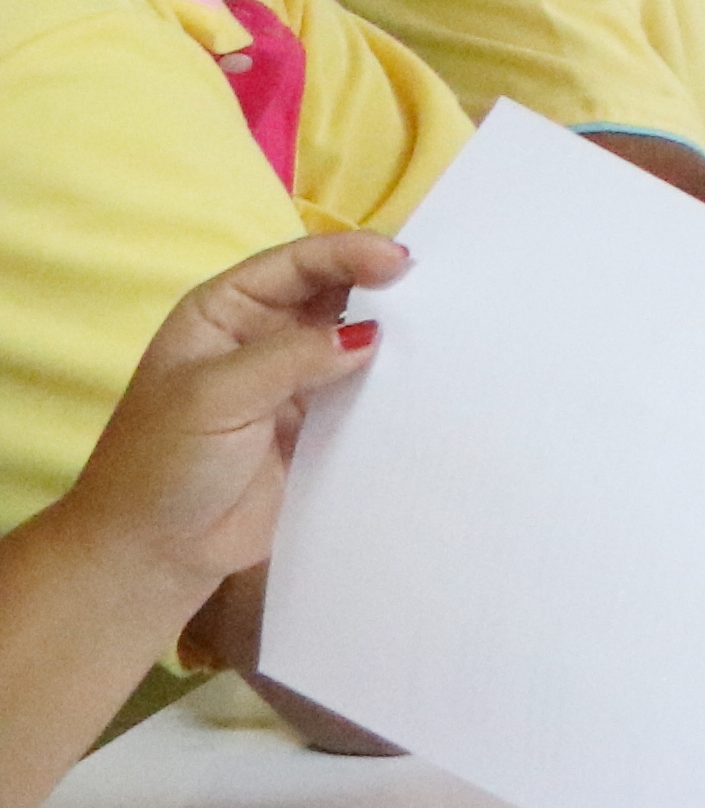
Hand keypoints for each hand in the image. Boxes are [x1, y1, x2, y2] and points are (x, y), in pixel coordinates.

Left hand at [47, 229, 402, 609]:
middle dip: (379, 285)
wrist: (155, 553)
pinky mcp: (317, 427)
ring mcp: (293, 384)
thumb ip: (293, 357)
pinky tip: (427, 378)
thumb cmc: (164, 462)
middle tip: (436, 287)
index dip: (347, 254)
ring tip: (446, 327)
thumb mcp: (217, 395)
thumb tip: (370, 334)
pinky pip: (363, 394)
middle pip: (331, 294)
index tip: (399, 261)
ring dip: (392, 335)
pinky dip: (393, 384)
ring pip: (353, 342)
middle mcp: (262, 338)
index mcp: (224, 314)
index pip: (295, 266)